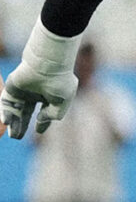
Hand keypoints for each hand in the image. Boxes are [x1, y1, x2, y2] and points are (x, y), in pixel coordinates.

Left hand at [0, 21, 82, 139]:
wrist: (48, 64)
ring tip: (13, 135)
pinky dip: (4, 113)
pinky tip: (6, 122)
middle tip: (17, 137)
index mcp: (50, 95)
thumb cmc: (59, 81)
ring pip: (15, 110)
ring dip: (13, 122)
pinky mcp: (12, 88)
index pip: (44, 111)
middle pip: (26, 112)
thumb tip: (41, 120)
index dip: (42, 122)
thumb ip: (53, 114)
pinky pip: (5, 103)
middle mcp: (35, 93)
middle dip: (22, 125)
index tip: (39, 131)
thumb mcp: (62, 102)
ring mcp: (22, 91)